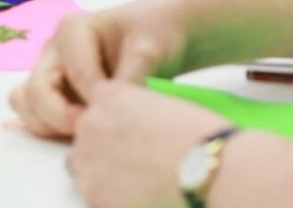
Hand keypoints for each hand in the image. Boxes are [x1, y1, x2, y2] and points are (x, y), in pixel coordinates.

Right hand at [10, 3, 188, 137]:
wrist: (157, 33)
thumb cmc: (153, 32)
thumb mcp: (149, 48)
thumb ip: (132, 76)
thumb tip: (118, 111)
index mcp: (72, 29)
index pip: (74, 73)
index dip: (96, 100)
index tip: (121, 113)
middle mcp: (52, 50)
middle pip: (36, 92)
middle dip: (64, 118)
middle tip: (98, 130)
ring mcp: (49, 72)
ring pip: (26, 104)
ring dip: (51, 125)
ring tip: (88, 131)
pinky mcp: (53, 94)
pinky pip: (35, 114)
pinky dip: (49, 129)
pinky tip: (81, 132)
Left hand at [68, 82, 231, 207]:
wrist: (210, 170)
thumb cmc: (204, 139)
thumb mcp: (167, 107)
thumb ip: (139, 114)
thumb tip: (137, 133)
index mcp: (109, 95)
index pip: (97, 109)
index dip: (116, 128)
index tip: (134, 142)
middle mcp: (89, 123)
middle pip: (86, 140)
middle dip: (106, 153)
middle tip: (140, 169)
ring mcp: (87, 159)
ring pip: (83, 170)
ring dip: (104, 178)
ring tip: (140, 189)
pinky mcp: (93, 193)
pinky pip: (95, 198)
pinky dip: (112, 202)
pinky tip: (141, 202)